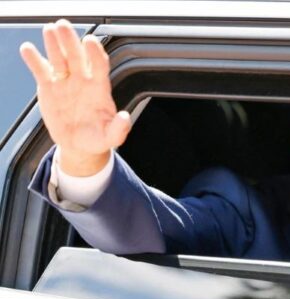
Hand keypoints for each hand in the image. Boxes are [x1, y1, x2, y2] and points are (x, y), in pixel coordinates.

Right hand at [19, 19, 130, 175]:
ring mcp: (65, 82)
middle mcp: (82, 80)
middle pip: (77, 56)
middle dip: (71, 41)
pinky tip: (28, 49)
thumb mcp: (112, 137)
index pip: (99, 65)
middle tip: (64, 26)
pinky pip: (41, 71)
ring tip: (49, 30)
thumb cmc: (98, 138)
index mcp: (99, 88)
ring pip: (59, 59)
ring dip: (54, 44)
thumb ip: (120, 128)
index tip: (90, 41)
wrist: (79, 145)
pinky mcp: (49, 87)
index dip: (95, 53)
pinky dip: (34, 60)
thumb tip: (125, 117)